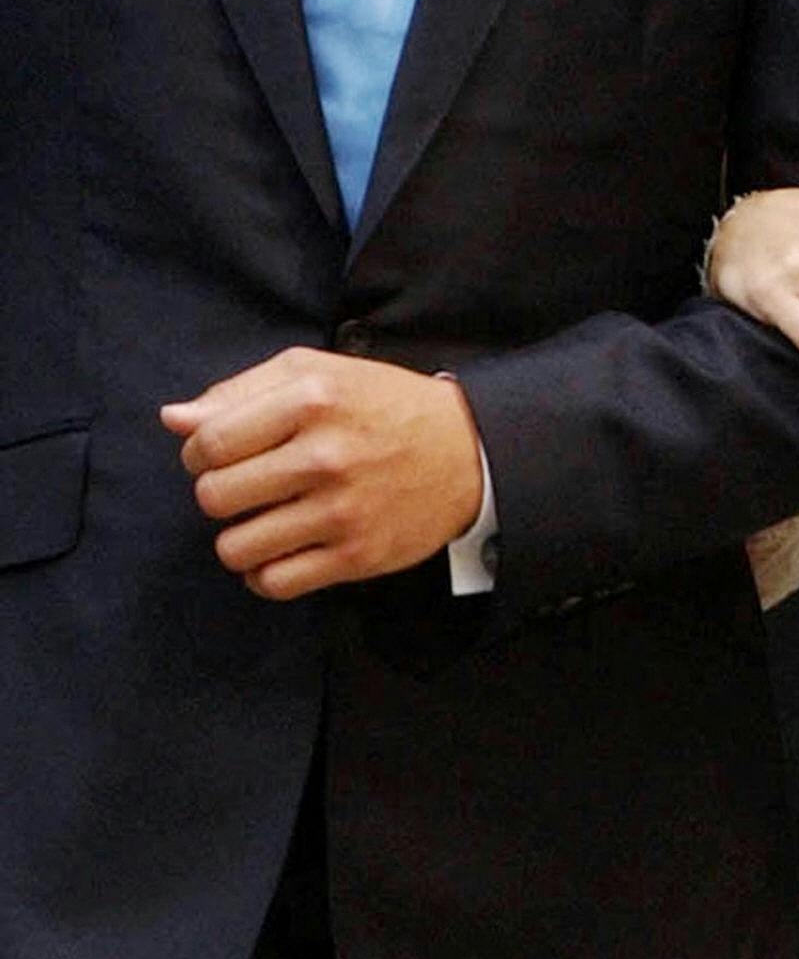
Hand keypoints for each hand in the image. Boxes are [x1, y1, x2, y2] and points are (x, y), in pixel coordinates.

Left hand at [161, 349, 484, 600]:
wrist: (466, 451)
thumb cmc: (380, 406)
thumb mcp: (317, 374)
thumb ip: (241, 391)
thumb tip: (173, 419)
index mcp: (312, 399)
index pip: (210, 442)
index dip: (198, 454)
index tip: (218, 455)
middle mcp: (326, 454)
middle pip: (215, 497)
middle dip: (219, 493)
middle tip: (248, 485)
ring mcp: (341, 510)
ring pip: (236, 547)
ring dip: (239, 538)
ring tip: (264, 519)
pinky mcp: (356, 555)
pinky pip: (273, 583)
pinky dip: (265, 572)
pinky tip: (283, 548)